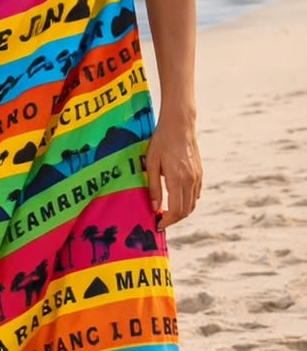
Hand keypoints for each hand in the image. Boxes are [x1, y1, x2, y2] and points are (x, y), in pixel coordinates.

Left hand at [145, 111, 201, 228]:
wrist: (179, 125)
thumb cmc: (161, 142)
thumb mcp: (151, 164)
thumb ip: (153, 188)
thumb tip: (154, 208)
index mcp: (177, 179)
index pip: (176, 210)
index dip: (167, 221)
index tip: (158, 225)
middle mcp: (190, 180)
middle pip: (186, 211)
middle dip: (173, 219)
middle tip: (160, 220)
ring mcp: (197, 177)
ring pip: (192, 204)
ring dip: (180, 212)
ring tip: (166, 212)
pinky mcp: (200, 173)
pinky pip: (195, 194)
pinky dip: (187, 202)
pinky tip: (175, 199)